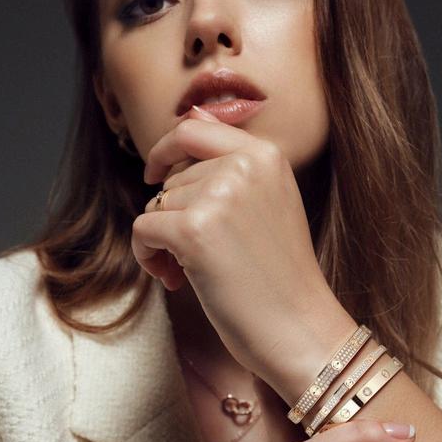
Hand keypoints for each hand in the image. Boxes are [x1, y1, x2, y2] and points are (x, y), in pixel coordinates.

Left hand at [131, 106, 337, 377]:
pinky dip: (147, 256)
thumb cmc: (281, 277)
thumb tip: (193, 113)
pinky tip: (173, 279)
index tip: (154, 175)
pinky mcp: (193, 231)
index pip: (195, 127)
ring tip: (191, 271)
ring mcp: (219, 196)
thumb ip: (234, 164)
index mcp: (266, 155)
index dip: (166, 149)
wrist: (299, 328)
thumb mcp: (270, 202)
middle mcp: (244, 166)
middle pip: (173, 175)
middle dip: (171, 212)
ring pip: (156, 203)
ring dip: (161, 239)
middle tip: (194, 254)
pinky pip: (142, 228)